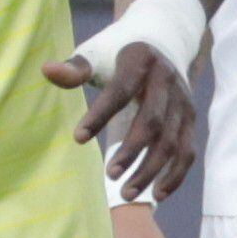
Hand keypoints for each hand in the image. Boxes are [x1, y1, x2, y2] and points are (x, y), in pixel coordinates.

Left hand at [41, 44, 202, 202]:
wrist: (162, 43)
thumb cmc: (117, 54)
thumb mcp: (95, 54)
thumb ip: (74, 69)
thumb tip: (46, 70)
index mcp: (142, 61)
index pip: (122, 91)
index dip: (101, 115)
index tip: (77, 138)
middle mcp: (168, 82)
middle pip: (152, 122)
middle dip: (131, 151)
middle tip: (108, 175)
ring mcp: (183, 103)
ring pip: (172, 142)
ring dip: (151, 170)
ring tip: (125, 193)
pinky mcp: (189, 121)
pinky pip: (187, 151)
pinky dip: (175, 175)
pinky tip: (157, 194)